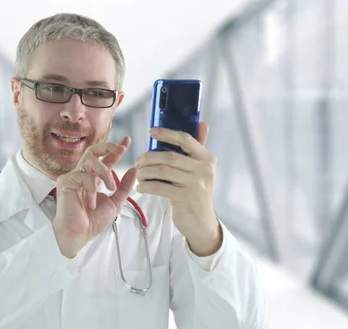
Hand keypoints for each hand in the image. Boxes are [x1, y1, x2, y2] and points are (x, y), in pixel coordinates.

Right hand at [53, 136, 136, 257]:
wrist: (80, 234)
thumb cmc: (93, 221)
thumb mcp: (116, 202)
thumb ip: (124, 186)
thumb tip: (135, 169)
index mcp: (94, 178)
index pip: (105, 158)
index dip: (115, 148)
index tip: (127, 140)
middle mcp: (83, 174)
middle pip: (94, 150)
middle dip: (109, 146)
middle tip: (122, 149)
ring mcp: (73, 176)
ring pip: (91, 161)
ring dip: (106, 173)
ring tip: (110, 188)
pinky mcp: (65, 181)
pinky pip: (84, 176)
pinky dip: (92, 189)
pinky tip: (91, 202)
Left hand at [135, 122, 221, 255]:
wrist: (202, 223)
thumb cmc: (197, 193)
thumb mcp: (202, 171)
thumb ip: (198, 149)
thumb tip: (203, 124)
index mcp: (207, 158)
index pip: (185, 139)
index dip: (167, 133)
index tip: (152, 131)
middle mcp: (204, 169)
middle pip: (168, 156)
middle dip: (149, 158)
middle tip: (139, 162)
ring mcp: (195, 184)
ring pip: (161, 171)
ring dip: (145, 172)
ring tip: (139, 175)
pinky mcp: (184, 197)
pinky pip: (158, 186)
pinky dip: (146, 186)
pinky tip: (141, 187)